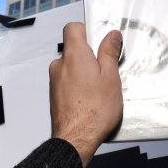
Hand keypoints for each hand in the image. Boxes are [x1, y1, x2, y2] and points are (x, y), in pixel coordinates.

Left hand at [49, 23, 122, 166]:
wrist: (75, 139)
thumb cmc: (94, 110)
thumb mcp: (111, 78)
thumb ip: (109, 53)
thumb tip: (112, 35)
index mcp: (74, 55)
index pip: (72, 28)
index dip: (87, 30)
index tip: (100, 40)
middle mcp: (60, 64)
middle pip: (74, 49)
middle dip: (90, 56)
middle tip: (107, 69)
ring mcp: (55, 80)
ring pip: (72, 67)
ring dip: (85, 72)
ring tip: (101, 89)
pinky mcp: (55, 95)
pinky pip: (68, 81)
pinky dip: (78, 85)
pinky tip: (91, 99)